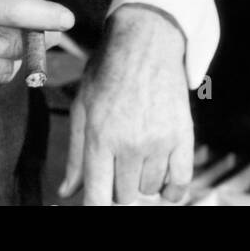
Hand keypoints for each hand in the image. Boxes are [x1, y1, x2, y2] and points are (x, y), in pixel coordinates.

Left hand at [60, 4, 191, 205]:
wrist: (146, 43)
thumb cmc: (109, 72)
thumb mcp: (82, 108)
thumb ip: (75, 154)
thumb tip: (66, 191)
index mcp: (100, 138)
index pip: (98, 198)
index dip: (96, 207)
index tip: (99, 202)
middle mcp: (130, 144)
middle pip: (124, 196)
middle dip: (117, 187)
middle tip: (116, 164)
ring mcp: (159, 142)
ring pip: (150, 190)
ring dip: (142, 182)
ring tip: (137, 156)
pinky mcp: (183, 136)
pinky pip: (180, 182)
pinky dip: (171, 188)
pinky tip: (162, 179)